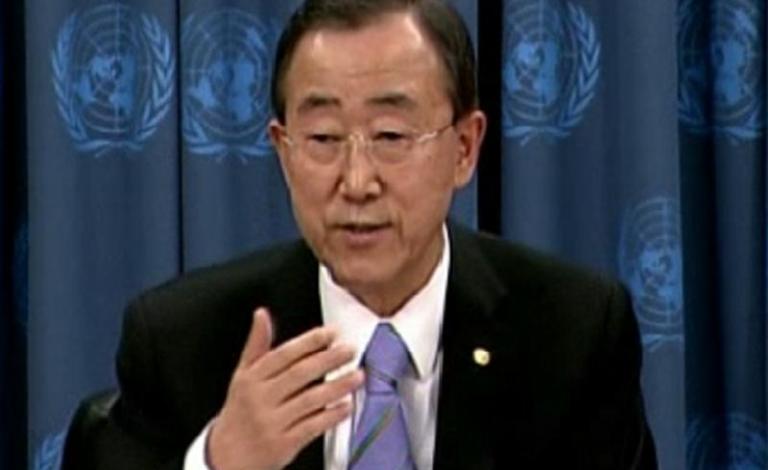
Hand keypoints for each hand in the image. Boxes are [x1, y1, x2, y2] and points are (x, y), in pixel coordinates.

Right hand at [208, 308, 362, 469]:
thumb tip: (261, 314)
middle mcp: (261, 399)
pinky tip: (346, 406)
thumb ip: (256, 346)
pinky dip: (331, 416)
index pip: (283, 355)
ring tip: (357, 376)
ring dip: (337, 386)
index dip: (309, 342)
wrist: (225, 456)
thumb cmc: (239, 412)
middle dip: (328, 360)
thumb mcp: (241, 376)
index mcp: (251, 379)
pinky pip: (312, 426)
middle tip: (349, 350)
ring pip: (310, 400)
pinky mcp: (283, 444)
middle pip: (300, 374)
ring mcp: (272, 422)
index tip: (331, 333)